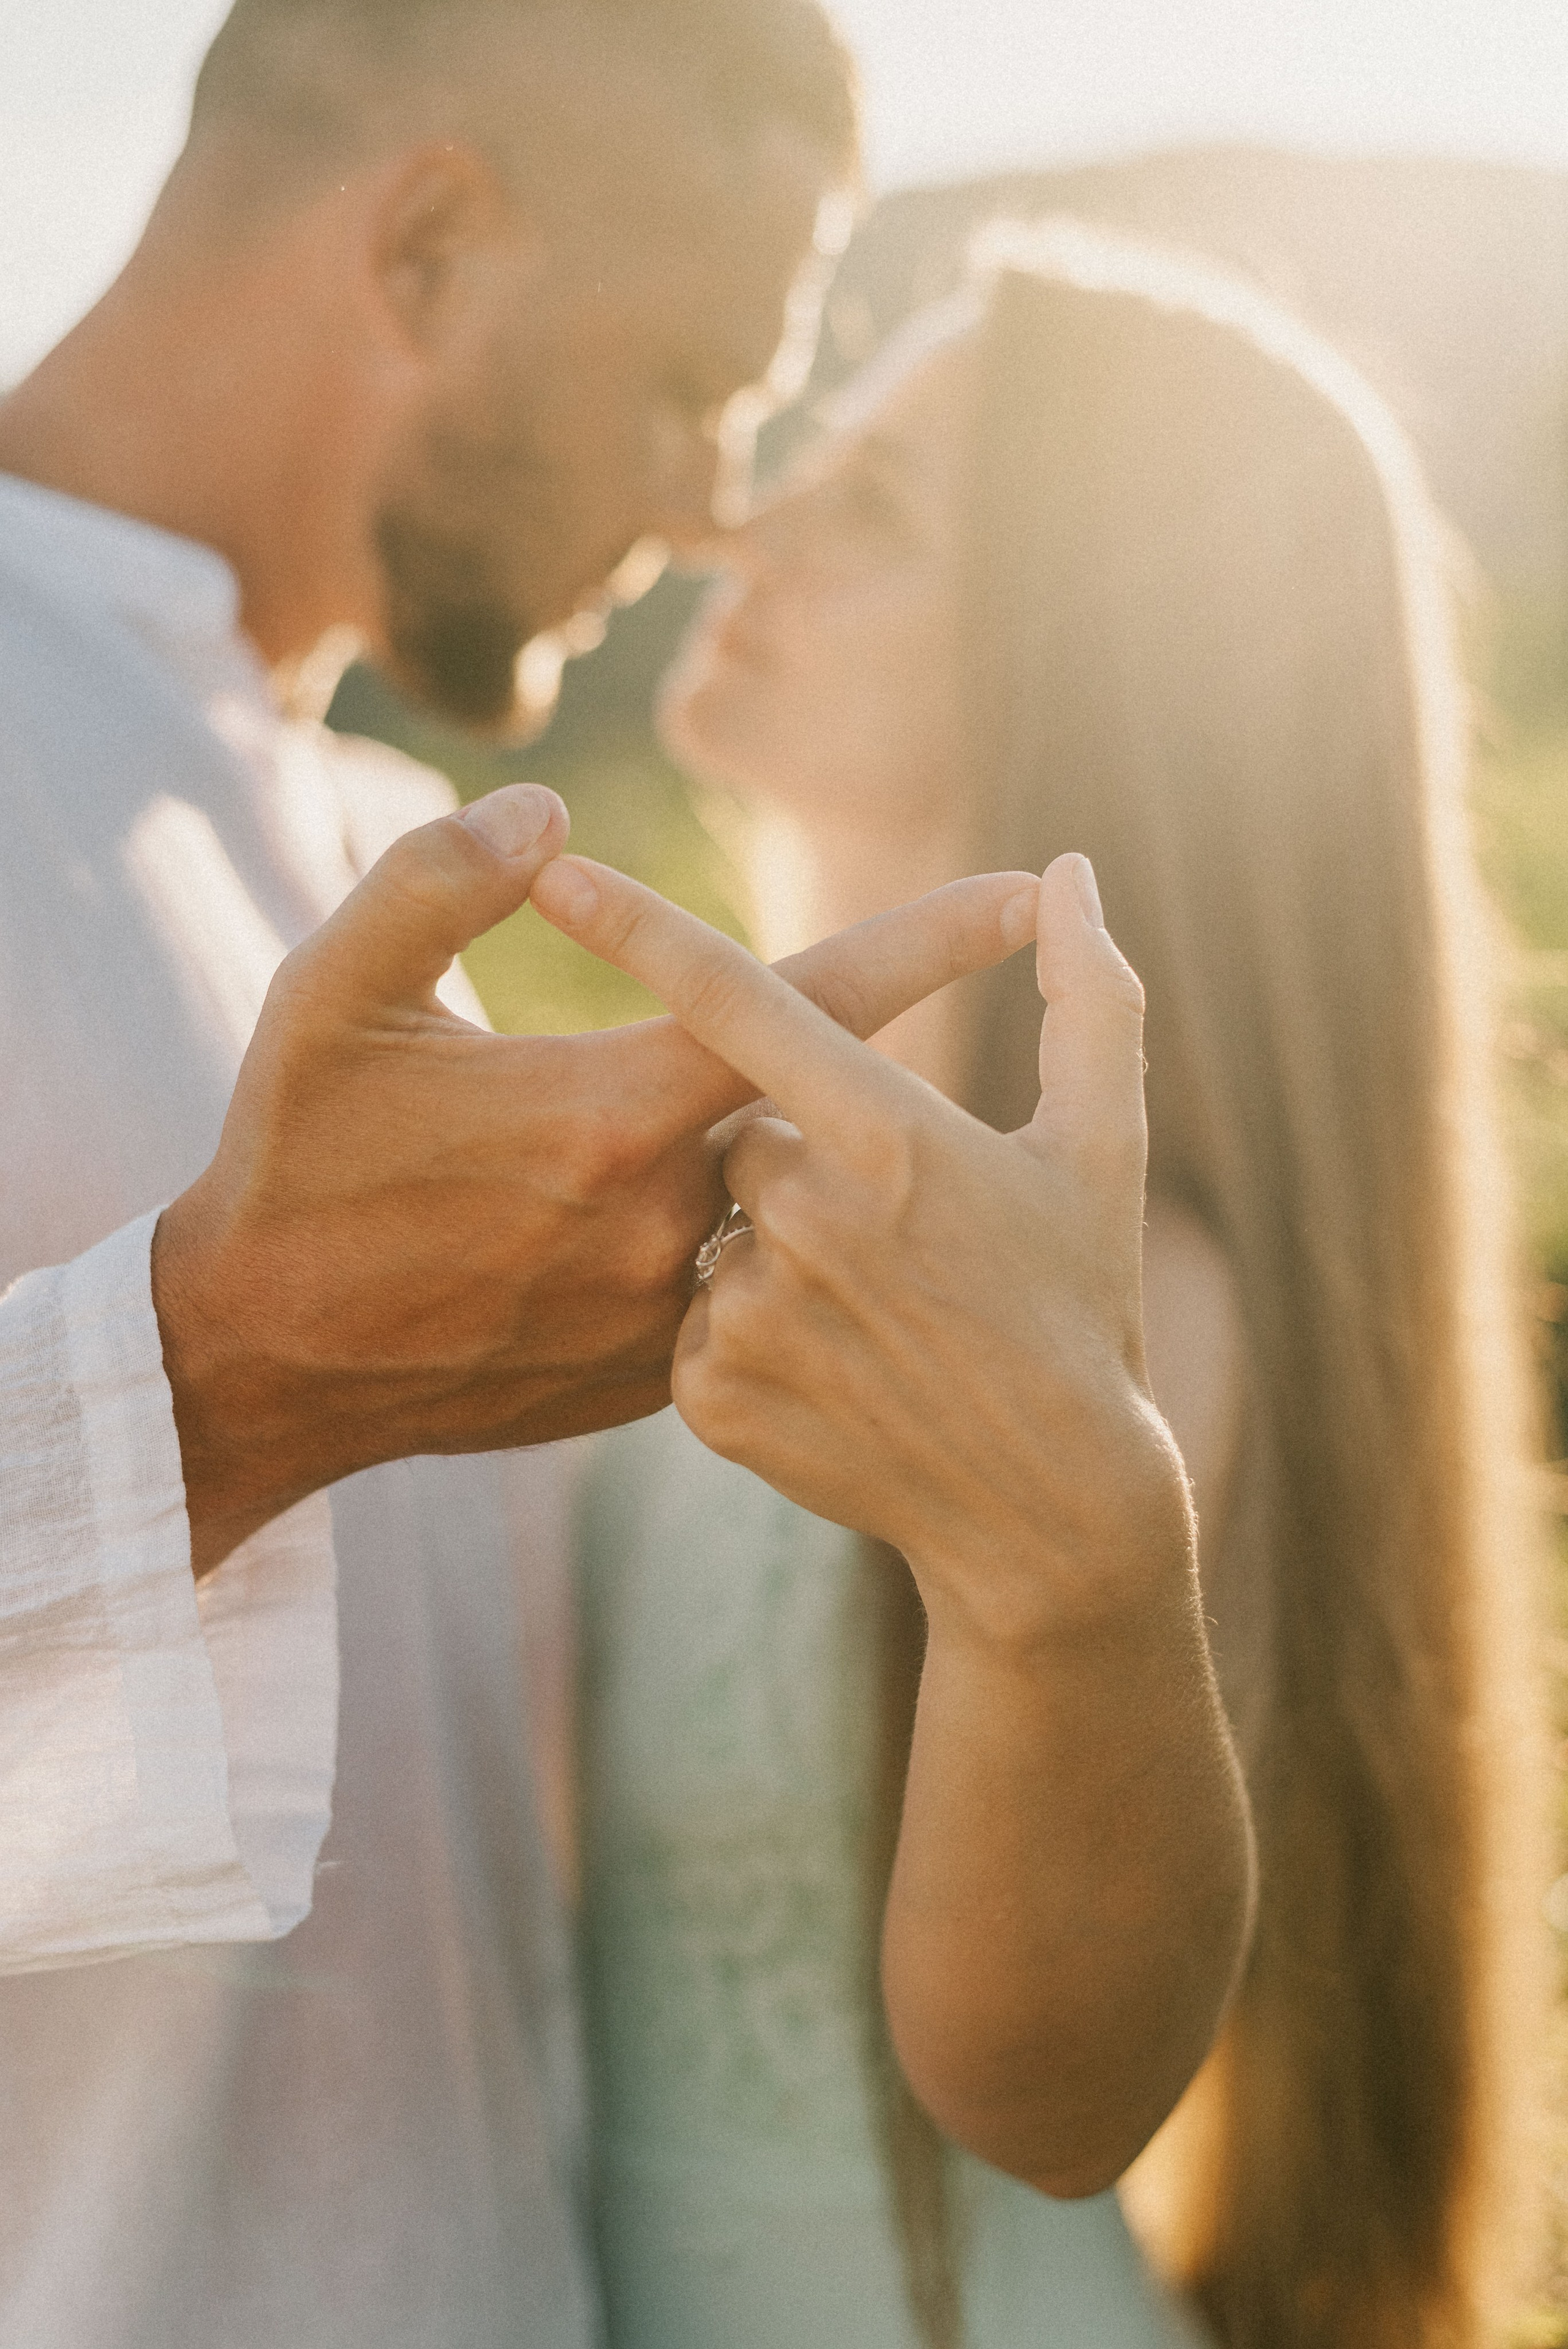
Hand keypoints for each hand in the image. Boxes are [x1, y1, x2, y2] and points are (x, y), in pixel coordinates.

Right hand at [152, 785, 1041, 1573]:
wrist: (258, 1363)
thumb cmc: (293, 1163)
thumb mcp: (327, 997)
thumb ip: (432, 883)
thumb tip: (545, 815)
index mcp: (610, 1111)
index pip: (811, 1006)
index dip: (929, 940)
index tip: (1026, 895)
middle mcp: (663, 1221)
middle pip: (803, 1110)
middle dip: (811, 1068)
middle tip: (739, 1057)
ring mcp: (661, 1320)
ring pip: (765, 1209)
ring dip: (751, 1165)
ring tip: (652, 1165)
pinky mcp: (644, 1387)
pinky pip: (720, 1290)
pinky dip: (706, 1246)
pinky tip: (616, 1239)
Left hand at [530, 845, 1253, 2192]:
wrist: (1048, 1512)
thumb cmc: (1086, 1310)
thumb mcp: (1106, 1150)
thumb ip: (1091, 997)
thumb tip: (1071, 873)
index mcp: (891, 1139)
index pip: (740, 1004)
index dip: (643, 928)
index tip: (555, 868)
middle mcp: (807, 1222)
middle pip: (742, 1130)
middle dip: (796, 1157)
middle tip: (886, 1229)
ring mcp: (754, 1317)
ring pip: (716, 1226)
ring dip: (770, 1246)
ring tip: (866, 1313)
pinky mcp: (712, 1399)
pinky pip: (695, 1315)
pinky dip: (747, 1326)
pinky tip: (826, 1367)